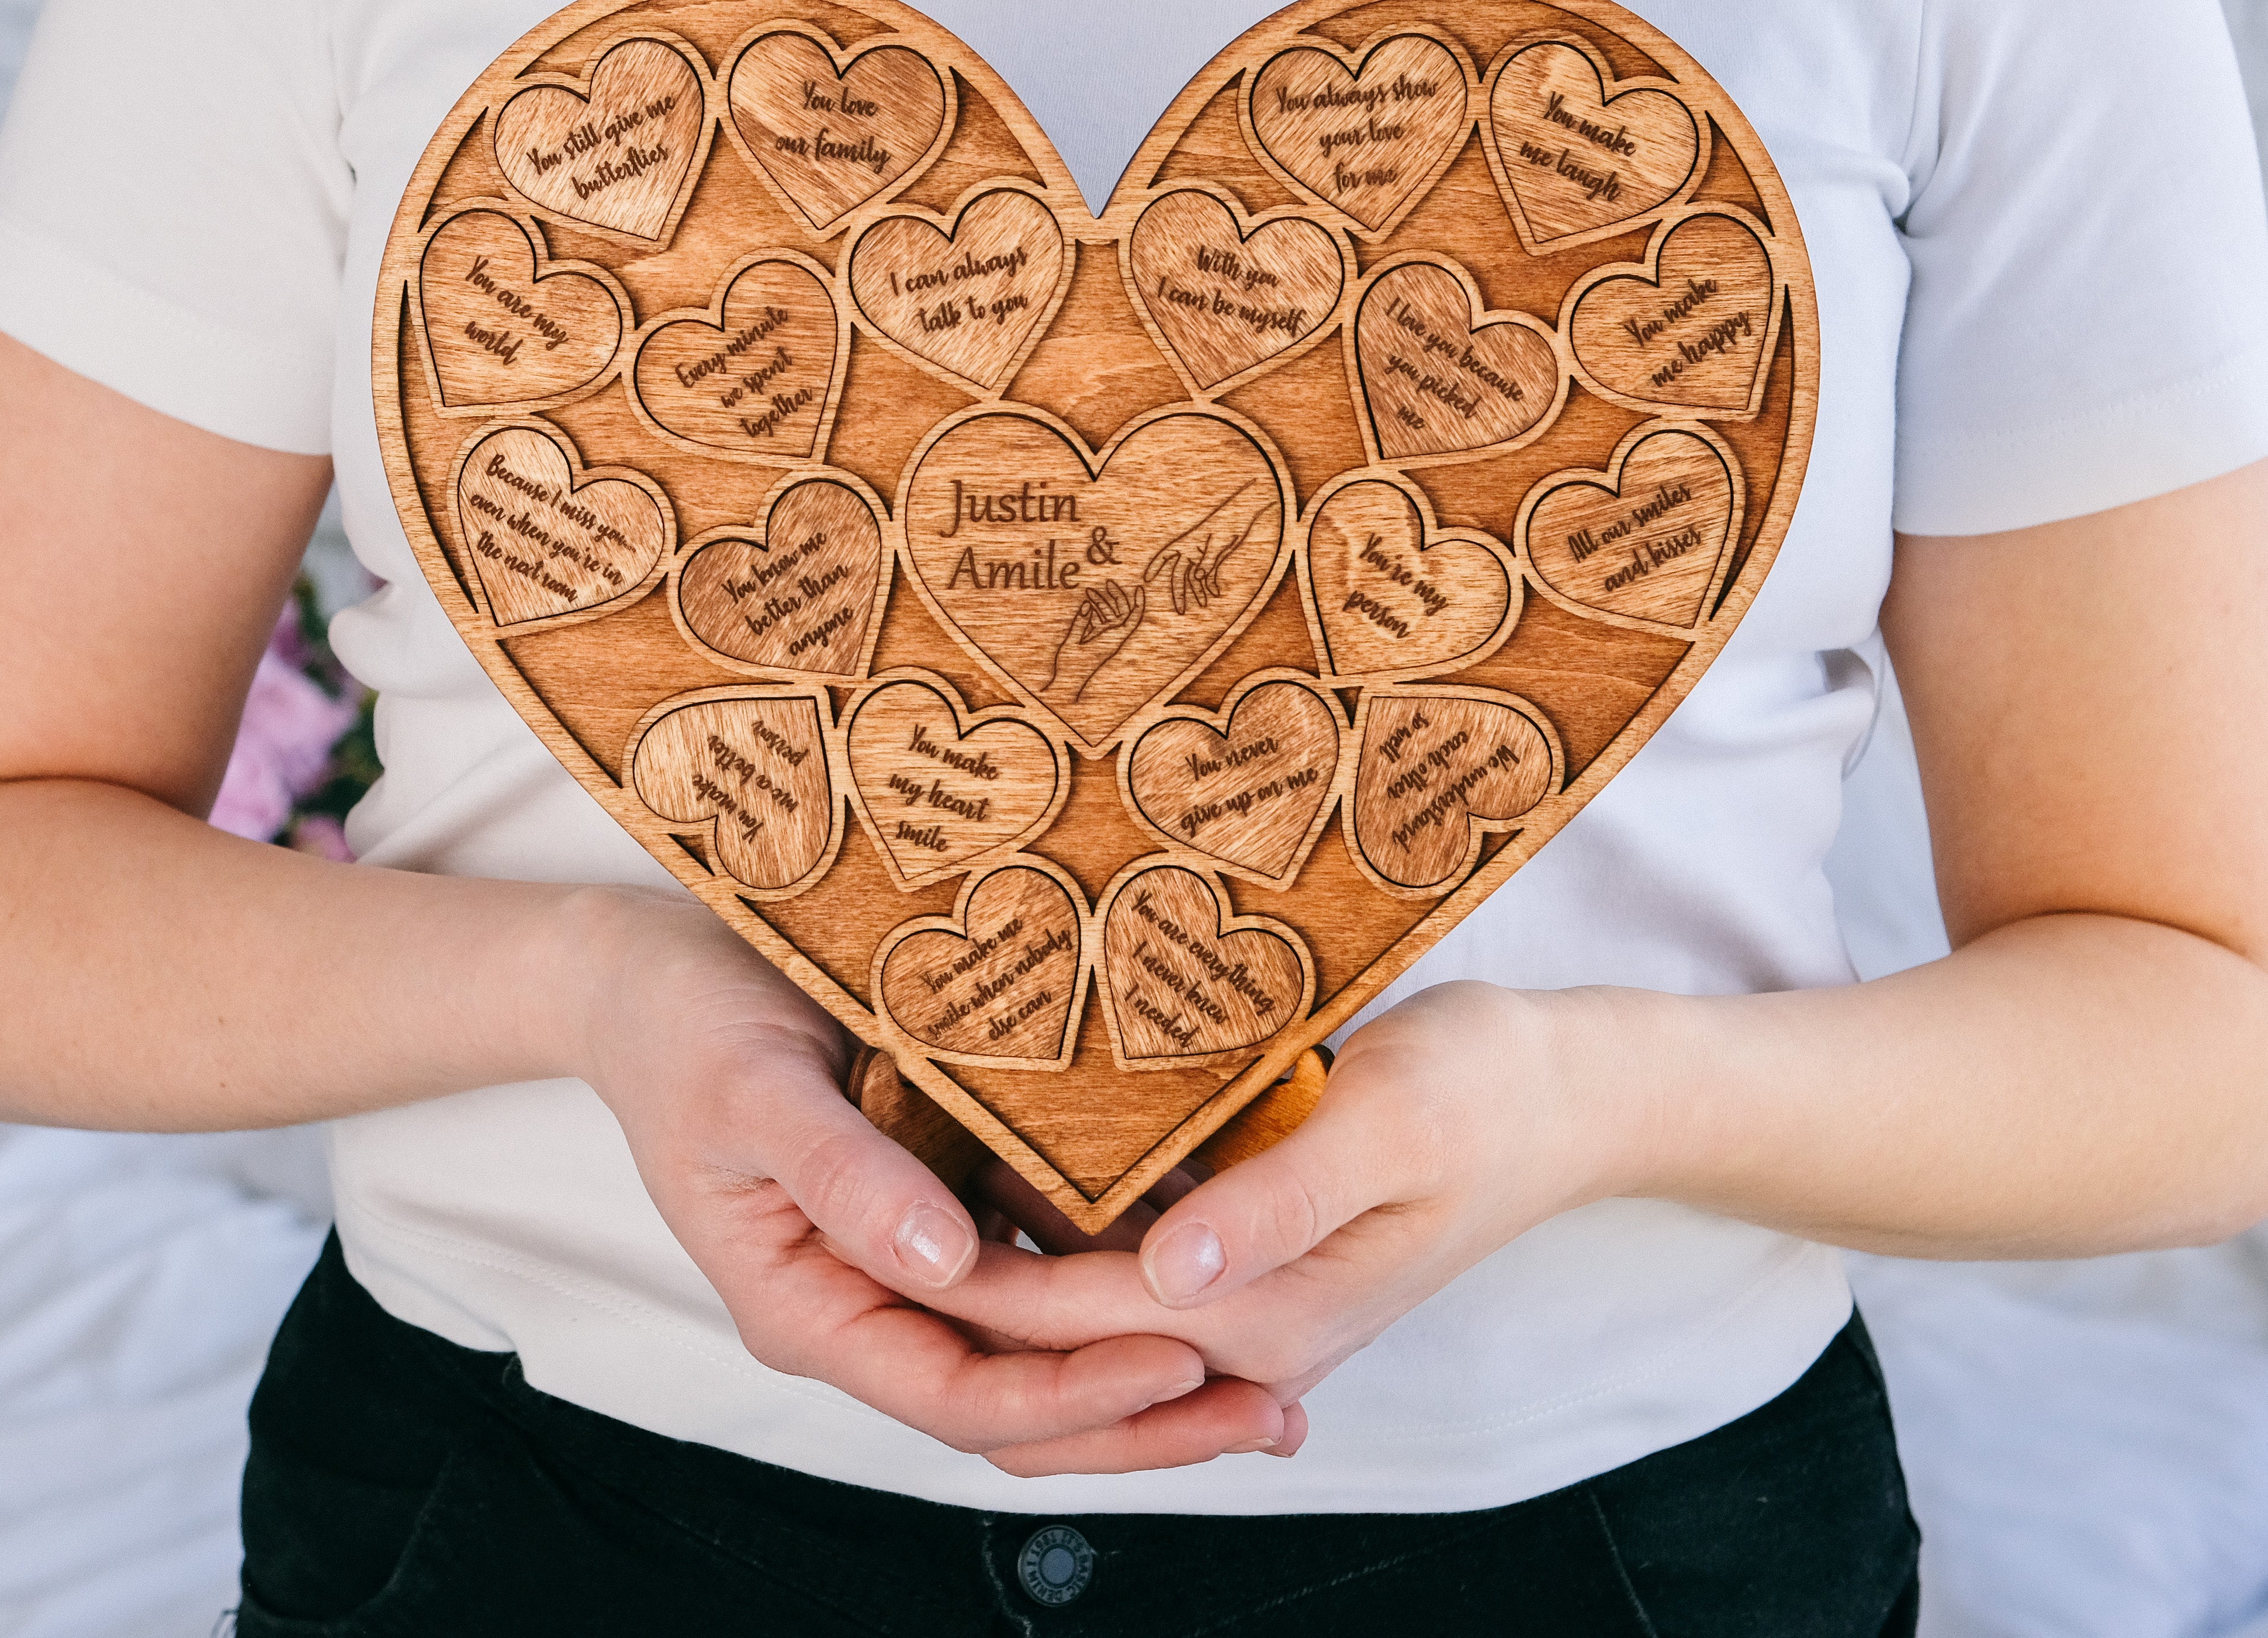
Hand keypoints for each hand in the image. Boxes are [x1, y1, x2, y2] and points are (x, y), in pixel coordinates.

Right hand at [571, 888, 1297, 1472]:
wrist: (656, 970)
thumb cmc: (687, 1025)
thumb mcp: (750, 1093)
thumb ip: (842, 1175)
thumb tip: (944, 1260)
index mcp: (809, 1306)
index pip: (957, 1393)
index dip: (1069, 1393)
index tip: (1177, 1365)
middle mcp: (868, 1300)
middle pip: (1018, 1398)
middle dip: (1144, 1415)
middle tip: (1275, 1410)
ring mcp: (907, 1258)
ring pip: (1041, 1343)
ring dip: (1150, 1354)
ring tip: (1278, 1354)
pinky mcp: (941, 1201)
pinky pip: (1040, 1259)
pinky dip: (1122, 1266)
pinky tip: (1212, 1246)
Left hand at [931, 982, 1632, 1411]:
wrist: (1566, 1097)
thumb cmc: (1485, 1092)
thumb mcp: (1389, 1123)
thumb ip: (1276, 1200)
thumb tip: (1171, 1271)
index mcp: (1262, 1308)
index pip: (1065, 1317)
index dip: (959, 1270)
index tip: (871, 1202)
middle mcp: (1242, 1317)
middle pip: (1058, 1334)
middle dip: (958, 1277)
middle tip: (861, 1179)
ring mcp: (1247, 1289)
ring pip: (1086, 1302)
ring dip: (1008, 1249)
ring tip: (911, 1152)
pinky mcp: (1250, 1246)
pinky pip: (1132, 1258)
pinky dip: (1069, 1224)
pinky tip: (1014, 1144)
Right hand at [1040, 576, 1143, 701]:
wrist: (1067, 682)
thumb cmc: (1070, 665)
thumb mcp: (1072, 642)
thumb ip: (1080, 623)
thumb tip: (1086, 605)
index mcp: (1112, 640)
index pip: (1132, 620)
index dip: (1138, 603)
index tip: (1139, 588)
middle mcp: (1112, 639)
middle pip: (1122, 613)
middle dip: (1117, 596)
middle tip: (1108, 582)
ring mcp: (1106, 639)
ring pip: (1111, 616)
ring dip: (1102, 602)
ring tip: (1089, 590)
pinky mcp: (1099, 639)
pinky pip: (1103, 621)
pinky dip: (1096, 611)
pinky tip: (1088, 603)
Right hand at [1144, 479, 1274, 615]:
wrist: (1243, 514)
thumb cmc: (1228, 524)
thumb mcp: (1219, 543)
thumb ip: (1208, 561)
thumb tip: (1197, 578)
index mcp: (1188, 543)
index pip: (1166, 555)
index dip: (1154, 567)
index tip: (1145, 580)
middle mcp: (1192, 550)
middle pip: (1181, 574)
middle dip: (1179, 593)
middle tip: (1180, 611)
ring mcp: (1203, 554)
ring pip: (1196, 577)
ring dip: (1199, 590)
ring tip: (1203, 604)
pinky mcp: (1214, 557)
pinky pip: (1209, 574)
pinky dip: (1211, 583)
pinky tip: (1215, 593)